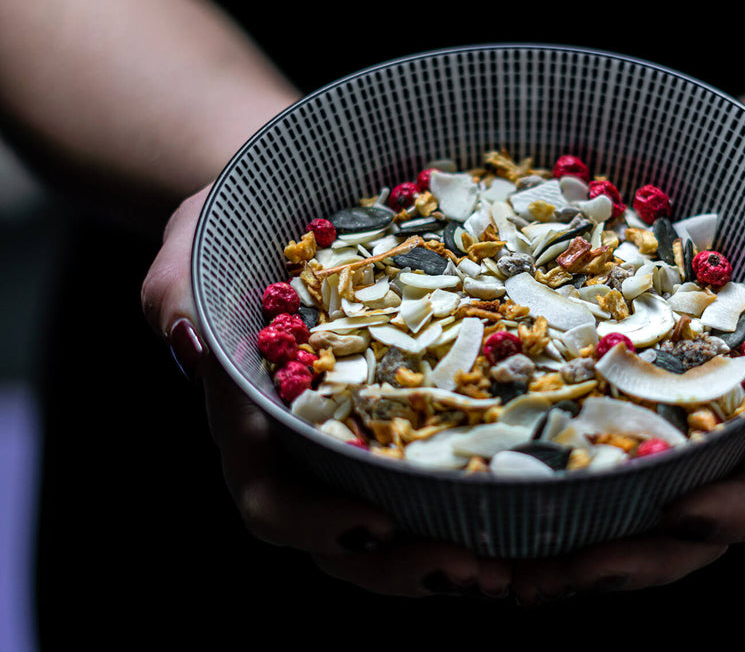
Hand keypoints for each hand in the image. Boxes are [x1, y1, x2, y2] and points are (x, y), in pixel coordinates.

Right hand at [141, 186, 511, 597]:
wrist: (290, 208)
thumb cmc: (234, 225)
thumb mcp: (194, 239)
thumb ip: (177, 285)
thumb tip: (189, 339)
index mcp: (250, 425)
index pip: (270, 498)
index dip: (317, 523)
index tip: (377, 523)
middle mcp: (306, 452)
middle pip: (343, 542)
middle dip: (404, 567)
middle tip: (476, 571)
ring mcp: (360, 443)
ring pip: (397, 530)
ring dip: (450, 558)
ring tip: (512, 569)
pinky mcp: (410, 424)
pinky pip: (438, 483)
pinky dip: (477, 510)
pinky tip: (532, 515)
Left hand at [510, 188, 744, 602]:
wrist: (731, 210)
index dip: (738, 516)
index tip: (684, 512)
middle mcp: (711, 449)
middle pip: (676, 538)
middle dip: (617, 565)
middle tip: (545, 577)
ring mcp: (649, 439)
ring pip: (609, 522)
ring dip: (549, 555)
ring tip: (480, 567)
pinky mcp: (592, 416)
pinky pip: (558, 471)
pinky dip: (515, 497)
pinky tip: (459, 505)